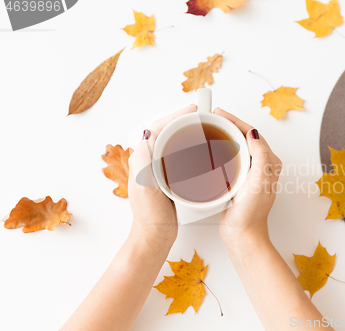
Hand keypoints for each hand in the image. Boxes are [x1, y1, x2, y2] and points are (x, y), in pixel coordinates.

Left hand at [128, 104, 196, 244]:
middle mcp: (148, 160)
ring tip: (202, 126)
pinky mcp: (168, 177)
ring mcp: (158, 168)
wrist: (155, 235)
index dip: (175, 115)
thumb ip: (143, 160)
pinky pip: (178, 154)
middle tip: (200, 115)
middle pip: (165, 130)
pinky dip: (189, 146)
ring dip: (186, 131)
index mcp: (141, 159)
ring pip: (172, 141)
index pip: (157, 127)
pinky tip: (200, 150)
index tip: (193, 110)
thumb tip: (146, 133)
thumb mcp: (145, 186)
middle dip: (182, 119)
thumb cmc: (150, 214)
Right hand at [213, 108, 281, 247]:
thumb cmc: (251, 213)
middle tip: (214, 117)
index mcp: (269, 163)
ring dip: (226, 135)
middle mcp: (262, 166)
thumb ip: (259, 156)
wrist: (242, 234)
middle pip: (246, 137)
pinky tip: (212, 148)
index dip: (237, 121)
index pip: (253, 134)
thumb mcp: (258, 182)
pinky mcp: (240, 180)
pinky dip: (222, 149)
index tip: (221, 113)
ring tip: (212, 127)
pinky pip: (231, 158)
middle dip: (231, 124)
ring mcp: (251, 173)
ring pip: (238, 146)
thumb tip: (253, 134)